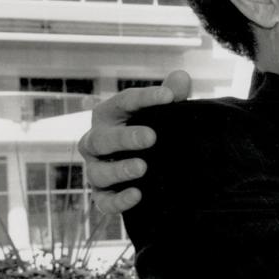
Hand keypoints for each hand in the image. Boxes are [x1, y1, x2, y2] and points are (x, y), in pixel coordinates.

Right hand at [78, 71, 192, 213]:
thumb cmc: (155, 129)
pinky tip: (137, 195)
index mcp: (110, 116)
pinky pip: (103, 201)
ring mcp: (97, 170)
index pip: (124, 103)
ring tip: (143, 168)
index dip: (145, 98)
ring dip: (119, 170)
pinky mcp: (104, 195)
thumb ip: (173, 95)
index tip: (169, 97)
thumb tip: (182, 77)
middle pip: (101, 139)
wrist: (153, 166)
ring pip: (98, 172)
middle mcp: (96, 142)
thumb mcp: (164, 112)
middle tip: (151, 137)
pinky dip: (118, 201)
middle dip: (124, 138)